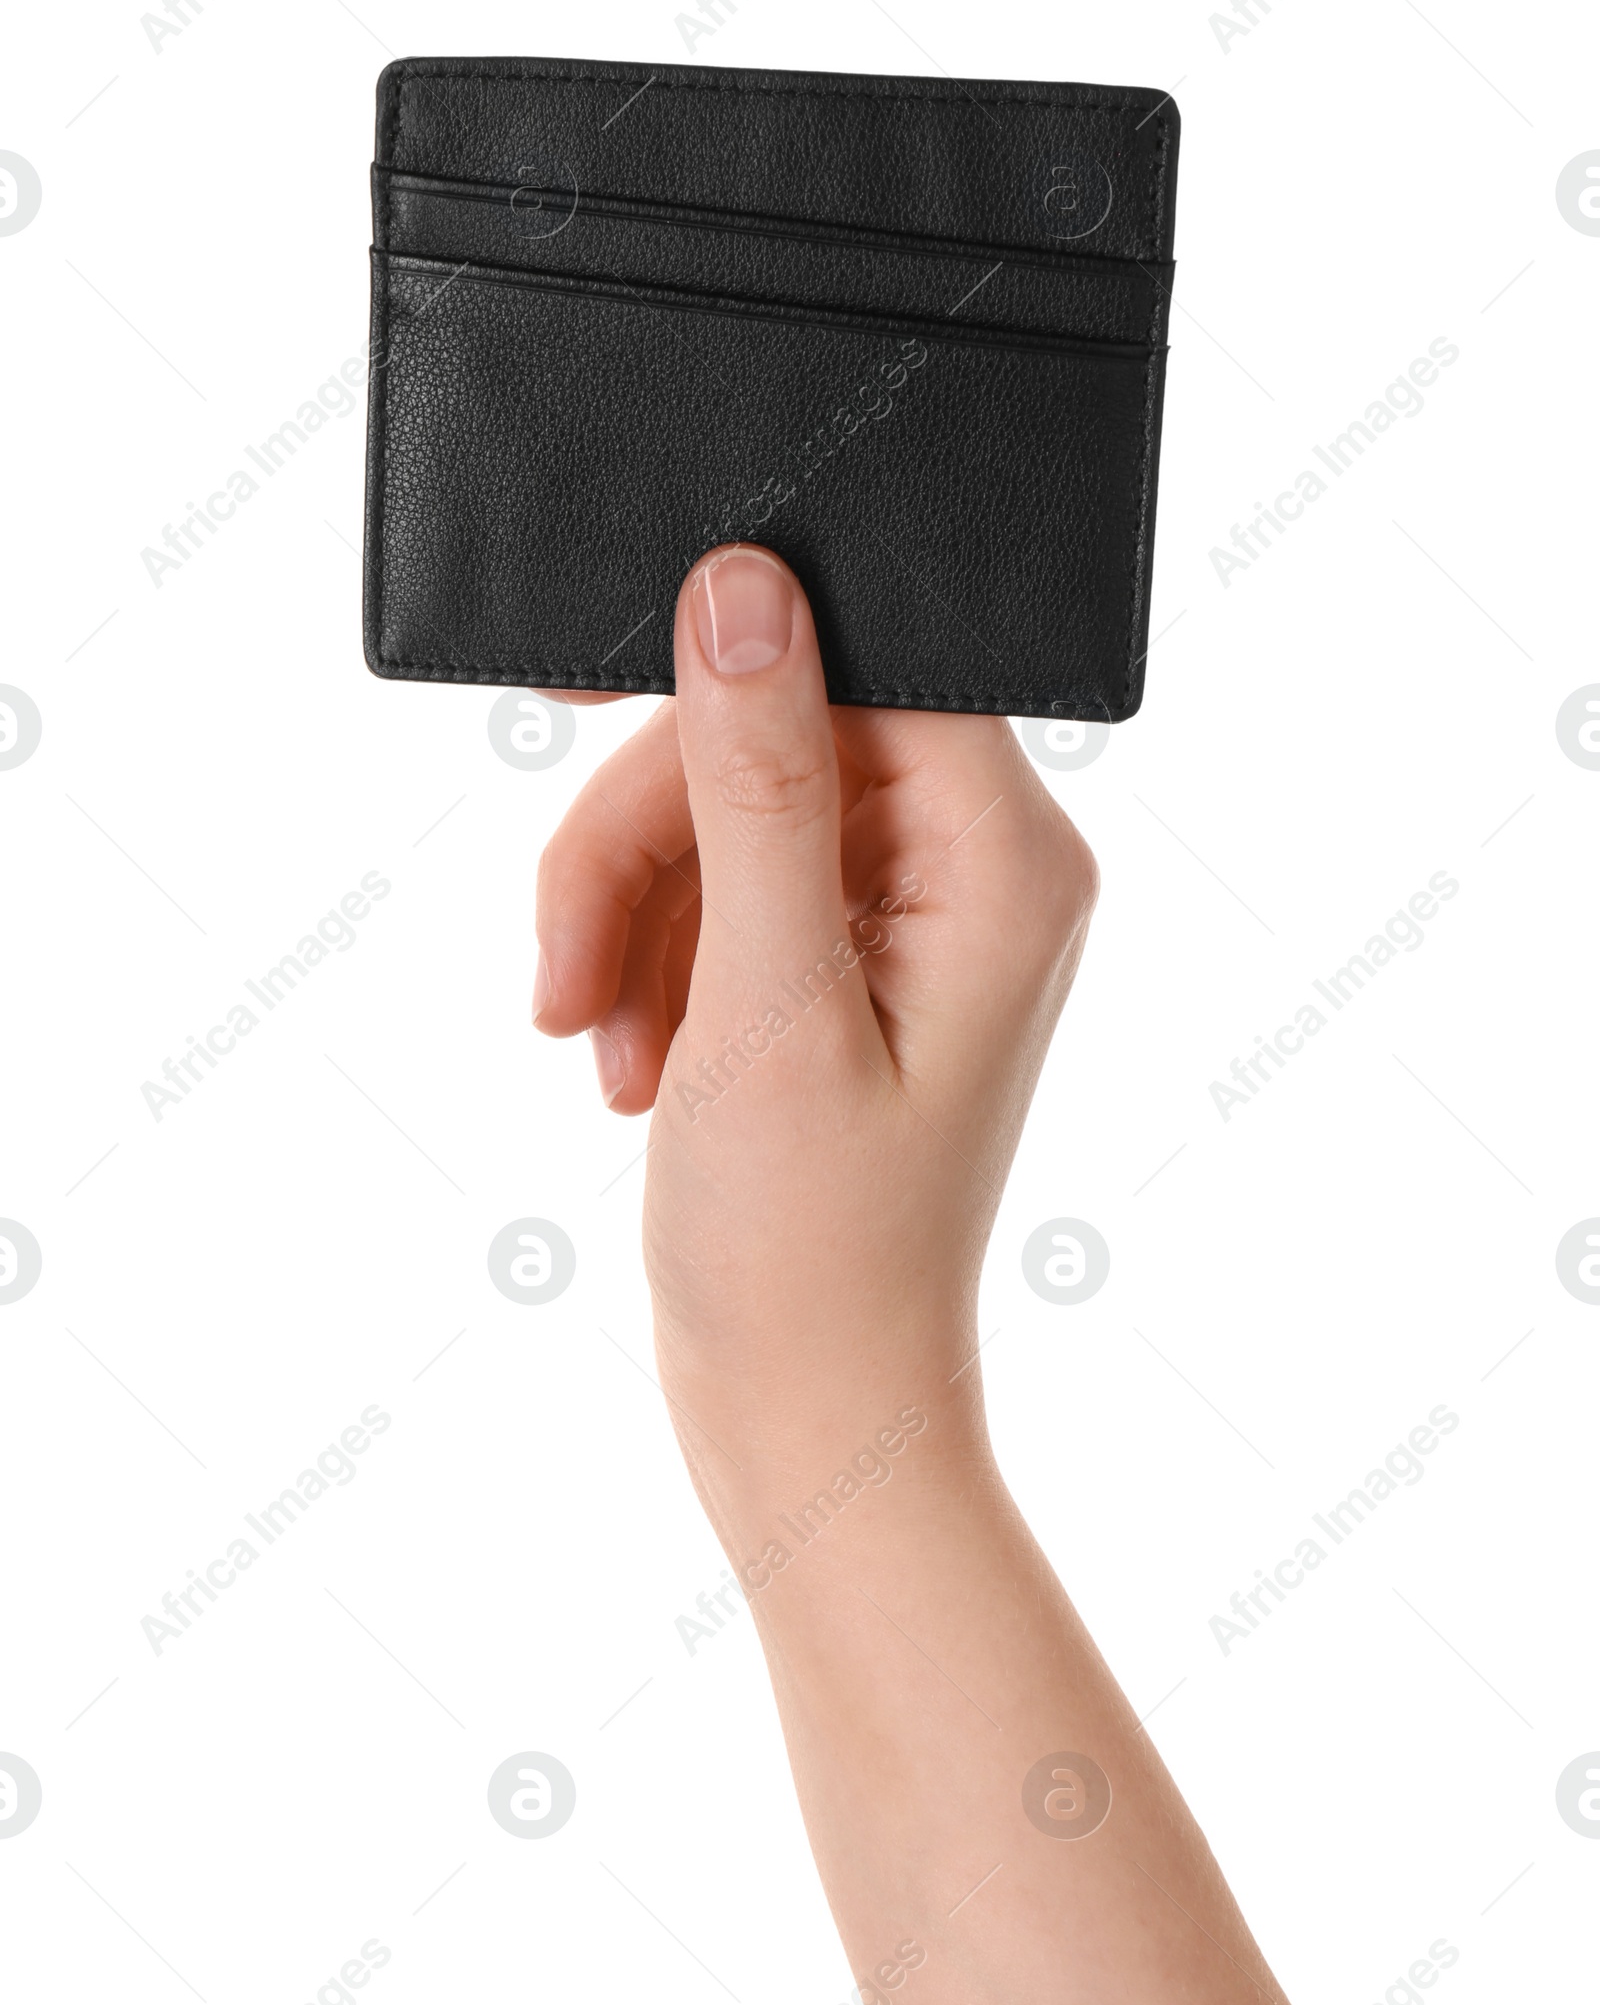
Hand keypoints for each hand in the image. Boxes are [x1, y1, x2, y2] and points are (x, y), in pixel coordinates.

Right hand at [533, 544, 1097, 1467]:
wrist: (810, 1417)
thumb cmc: (812, 1250)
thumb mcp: (766, 1004)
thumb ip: (757, 787)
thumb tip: (744, 588)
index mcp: (1007, 860)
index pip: (870, 663)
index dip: (723, 665)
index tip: (587, 710)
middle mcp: (978, 866)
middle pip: (771, 732)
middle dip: (639, 846)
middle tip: (560, 982)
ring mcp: (909, 913)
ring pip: (720, 807)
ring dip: (623, 917)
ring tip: (589, 1049)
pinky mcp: (840, 956)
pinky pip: (715, 883)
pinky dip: (646, 960)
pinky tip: (623, 1065)